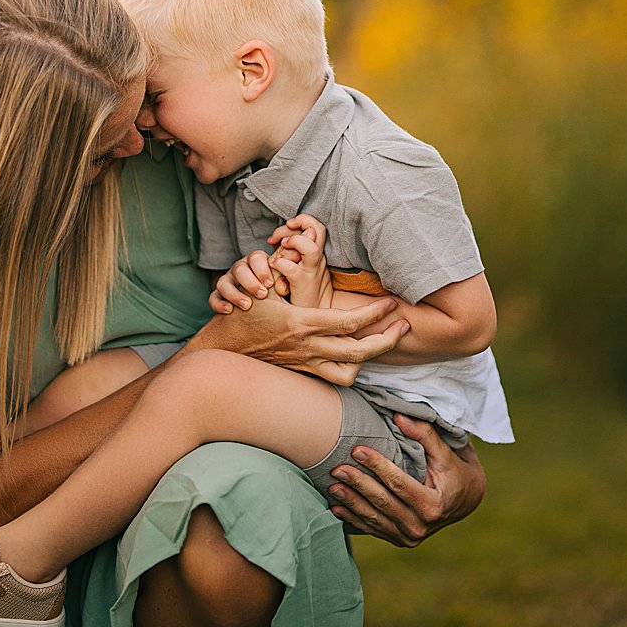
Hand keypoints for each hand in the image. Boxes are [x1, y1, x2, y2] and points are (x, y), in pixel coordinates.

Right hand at [193, 290, 408, 385]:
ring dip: (368, 360)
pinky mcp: (303, 371)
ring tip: (381, 341)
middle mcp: (307, 348)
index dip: (376, 313)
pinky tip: (357, 354)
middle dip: (387, 340)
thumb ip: (290, 274)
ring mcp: (305, 363)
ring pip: (348, 373)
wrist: (222, 349)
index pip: (349, 322)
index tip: (393, 303)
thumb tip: (309, 248)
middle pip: (358, 352)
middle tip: (404, 325)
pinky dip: (350, 369)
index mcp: (302, 324)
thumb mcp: (268, 290)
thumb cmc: (244, 314)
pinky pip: (334, 378)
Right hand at [209, 250, 284, 313]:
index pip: (256, 258)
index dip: (262, 270)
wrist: (268, 309)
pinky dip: (219, 304)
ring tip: (247, 305)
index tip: (270, 284)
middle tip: (262, 295)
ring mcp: (228, 280)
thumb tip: (281, 286)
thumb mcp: (284, 285)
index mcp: (257, 261)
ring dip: (235, 294)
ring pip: (223, 282)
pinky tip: (229, 311)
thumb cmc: (279, 293)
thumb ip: (284, 282)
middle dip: (250, 282)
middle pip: (239, 269)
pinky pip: (213, 297)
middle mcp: (241, 268)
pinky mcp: (218, 294)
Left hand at [267, 216, 329, 307]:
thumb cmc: (299, 291)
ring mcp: (311, 272)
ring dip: (294, 241)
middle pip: (318, 229)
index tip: (286, 228)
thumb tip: (279, 239)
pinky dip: (279, 263)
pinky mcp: (302, 286)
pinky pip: (292, 269)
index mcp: (317, 253)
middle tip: (285, 230)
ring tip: (281, 245)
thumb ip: (292, 252)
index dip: (301, 221)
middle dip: (301, 222)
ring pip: (310, 248)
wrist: (310, 318)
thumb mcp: (299, 267)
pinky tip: (272, 265)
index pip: (316, 226)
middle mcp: (317, 260)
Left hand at [327, 417, 484, 546]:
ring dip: (350, 502)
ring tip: (331, 486)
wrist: (468, 501)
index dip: (377, 466)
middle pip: (382, 502)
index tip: (357, 450)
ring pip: (374, 518)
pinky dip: (353, 518)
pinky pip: (373, 529)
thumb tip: (399, 416)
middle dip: (358, 484)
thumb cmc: (458, 472)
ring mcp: (409, 537)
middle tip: (337, 468)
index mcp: (433, 505)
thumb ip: (425, 435)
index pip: (399, 484)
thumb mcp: (447, 453)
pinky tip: (336, 507)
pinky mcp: (400, 540)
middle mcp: (420, 526)